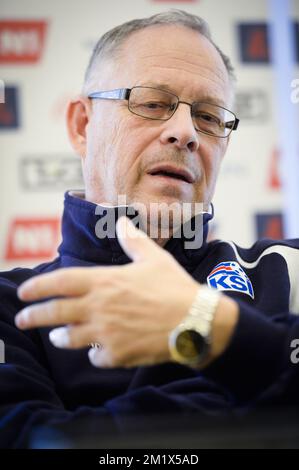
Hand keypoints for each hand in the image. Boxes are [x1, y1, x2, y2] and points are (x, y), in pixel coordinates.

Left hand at [15, 217, 199, 367]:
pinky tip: (97, 352)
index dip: (38, 287)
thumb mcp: (153, 258)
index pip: (60, 282)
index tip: (24, 292)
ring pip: (70, 339)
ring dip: (60, 337)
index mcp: (104, 281)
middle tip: (22, 319)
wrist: (195, 321)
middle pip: (55, 313)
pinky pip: (96, 357)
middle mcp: (99, 307)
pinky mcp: (118, 355)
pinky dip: (94, 355)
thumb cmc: (174, 287)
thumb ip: (133, 240)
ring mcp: (106, 333)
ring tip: (57, 337)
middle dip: (34, 316)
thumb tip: (122, 221)